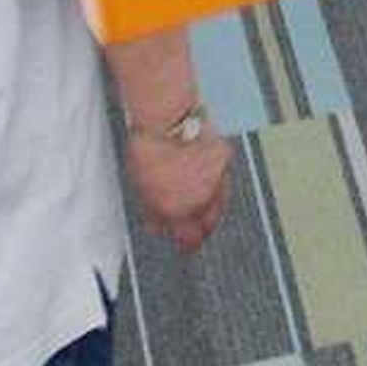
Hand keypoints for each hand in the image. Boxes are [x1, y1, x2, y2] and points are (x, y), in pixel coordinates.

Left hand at [126, 124, 232, 251]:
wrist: (166, 119)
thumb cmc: (149, 148)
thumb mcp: (142, 189)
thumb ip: (154, 213)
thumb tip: (157, 226)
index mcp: (176, 209)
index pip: (189, 239)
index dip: (188, 245)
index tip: (186, 246)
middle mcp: (200, 198)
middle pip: (210, 224)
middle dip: (203, 228)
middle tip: (197, 226)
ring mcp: (216, 179)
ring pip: (220, 204)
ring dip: (212, 207)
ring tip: (201, 202)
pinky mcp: (224, 160)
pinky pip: (224, 180)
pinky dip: (217, 183)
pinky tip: (207, 178)